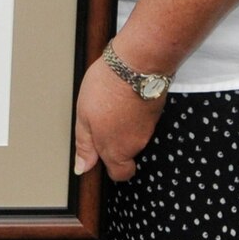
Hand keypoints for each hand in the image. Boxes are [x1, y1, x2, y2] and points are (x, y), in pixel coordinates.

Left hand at [71, 56, 165, 181]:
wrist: (136, 66)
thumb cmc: (107, 88)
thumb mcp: (83, 117)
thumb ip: (85, 145)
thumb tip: (83, 168)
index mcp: (115, 149)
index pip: (119, 174)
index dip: (111, 168)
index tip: (100, 156)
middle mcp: (134, 144)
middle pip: (127, 155)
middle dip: (115, 146)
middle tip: (101, 125)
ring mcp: (148, 130)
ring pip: (135, 138)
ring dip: (123, 127)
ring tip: (110, 107)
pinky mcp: (155, 115)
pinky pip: (142, 123)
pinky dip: (133, 116)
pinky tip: (123, 100)